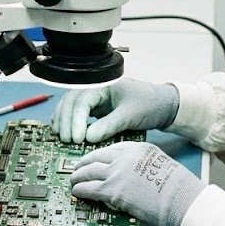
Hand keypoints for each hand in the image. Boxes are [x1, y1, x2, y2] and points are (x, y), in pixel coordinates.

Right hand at [50, 78, 178, 143]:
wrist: (162, 105)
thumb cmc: (149, 104)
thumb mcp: (130, 116)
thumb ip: (109, 125)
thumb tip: (87, 137)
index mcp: (103, 85)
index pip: (82, 100)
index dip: (76, 120)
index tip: (77, 138)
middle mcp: (95, 88)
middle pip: (71, 101)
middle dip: (66, 121)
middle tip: (67, 140)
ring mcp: (95, 97)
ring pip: (70, 105)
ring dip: (63, 121)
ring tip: (62, 138)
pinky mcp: (96, 106)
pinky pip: (76, 111)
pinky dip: (68, 121)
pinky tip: (64, 131)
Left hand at [70, 141, 203, 225]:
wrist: (183, 202)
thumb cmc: (179, 191)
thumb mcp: (161, 167)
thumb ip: (144, 168)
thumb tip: (132, 179)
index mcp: (139, 149)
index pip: (112, 148)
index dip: (99, 156)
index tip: (94, 160)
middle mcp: (126, 157)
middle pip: (96, 156)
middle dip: (85, 163)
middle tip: (78, 168)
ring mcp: (117, 172)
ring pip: (89, 171)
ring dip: (78, 176)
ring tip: (73, 181)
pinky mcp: (113, 191)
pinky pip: (89, 188)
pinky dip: (80, 190)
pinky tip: (76, 192)